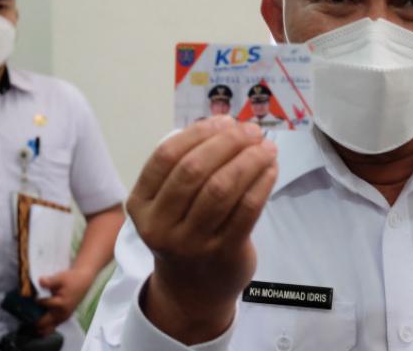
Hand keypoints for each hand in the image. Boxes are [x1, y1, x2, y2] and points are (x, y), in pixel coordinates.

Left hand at [35, 266, 94, 334]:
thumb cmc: (71, 279)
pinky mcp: (63, 318)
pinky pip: (51, 327)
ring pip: (46, 330)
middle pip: (42, 325)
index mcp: (60, 304)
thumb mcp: (60, 278)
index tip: (31, 296)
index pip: (41, 305)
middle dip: (32, 319)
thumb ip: (49, 281)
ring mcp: (63, 318)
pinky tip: (40, 316)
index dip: (34, 300)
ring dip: (38, 325)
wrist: (83, 281)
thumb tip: (39, 281)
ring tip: (32, 315)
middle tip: (27, 310)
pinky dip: (44, 326)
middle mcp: (61, 314)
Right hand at [126, 116, 277, 343]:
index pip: (166, 156)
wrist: (191, 291)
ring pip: (222, 188)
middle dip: (227, 143)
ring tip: (266, 147)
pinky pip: (246, 209)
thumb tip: (226, 124)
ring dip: (249, 160)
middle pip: (195, 170)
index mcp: (141, 204)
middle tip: (251, 131)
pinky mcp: (223, 253)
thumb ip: (187, 166)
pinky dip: (261, 183)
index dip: (199, 133)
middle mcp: (160, 225)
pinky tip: (271, 169)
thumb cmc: (184, 232)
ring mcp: (191, 243)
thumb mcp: (169, 203)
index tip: (225, 120)